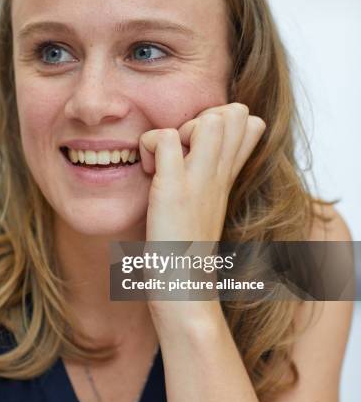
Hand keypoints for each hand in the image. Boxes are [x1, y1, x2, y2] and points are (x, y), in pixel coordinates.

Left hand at [139, 103, 265, 241]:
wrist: (183, 289)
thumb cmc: (186, 249)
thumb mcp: (208, 205)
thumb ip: (211, 178)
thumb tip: (201, 158)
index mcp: (228, 177)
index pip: (252, 123)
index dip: (222, 121)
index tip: (197, 147)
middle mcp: (220, 175)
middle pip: (237, 112)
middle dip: (204, 117)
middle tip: (182, 149)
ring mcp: (199, 181)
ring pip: (211, 119)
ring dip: (182, 128)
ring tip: (168, 158)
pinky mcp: (174, 189)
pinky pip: (166, 139)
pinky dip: (150, 145)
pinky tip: (148, 171)